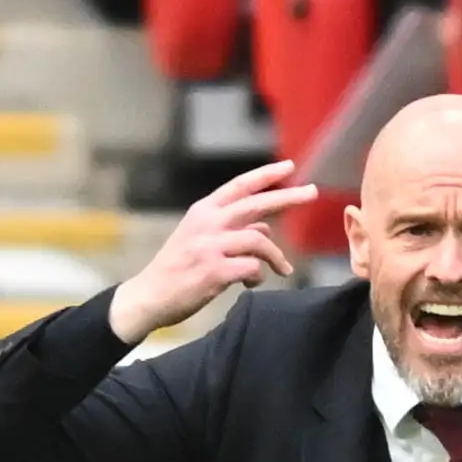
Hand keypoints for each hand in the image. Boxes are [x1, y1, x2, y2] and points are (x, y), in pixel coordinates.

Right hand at [108, 159, 317, 341]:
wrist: (149, 295)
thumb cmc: (178, 269)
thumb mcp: (200, 239)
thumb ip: (232, 230)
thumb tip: (264, 226)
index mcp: (203, 211)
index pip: (239, 186)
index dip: (265, 175)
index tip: (288, 166)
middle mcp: (207, 223)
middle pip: (256, 204)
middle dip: (288, 196)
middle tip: (312, 192)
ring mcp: (210, 246)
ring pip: (259, 240)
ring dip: (276, 256)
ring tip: (283, 270)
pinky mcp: (214, 271)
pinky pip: (252, 269)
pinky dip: (258, 277)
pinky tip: (250, 284)